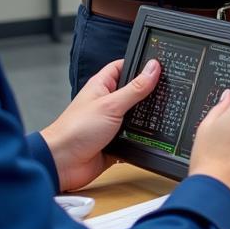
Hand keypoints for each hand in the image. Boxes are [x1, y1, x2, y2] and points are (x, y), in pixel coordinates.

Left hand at [40, 57, 160, 191]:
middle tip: (167, 91)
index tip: (160, 64)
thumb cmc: (75, 129)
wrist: (62, 164)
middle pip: (134, 92)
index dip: (140, 64)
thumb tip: (153, 68)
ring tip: (162, 114)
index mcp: (103, 86)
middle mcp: (108, 103)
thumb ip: (135, 87)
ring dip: (145, 119)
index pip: (124, 66)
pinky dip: (142, 139)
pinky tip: (152, 137)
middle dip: (148, 94)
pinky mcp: (116, 142)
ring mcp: (112, 123)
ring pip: (136, 116)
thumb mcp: (111, 104)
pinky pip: (135, 138)